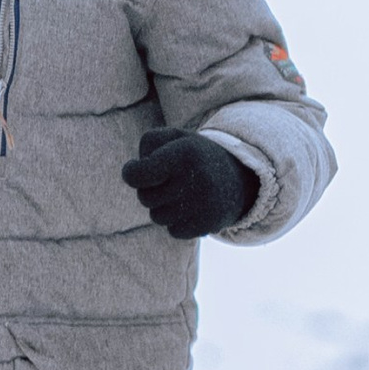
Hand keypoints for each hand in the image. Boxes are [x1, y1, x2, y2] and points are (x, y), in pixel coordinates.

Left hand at [121, 129, 257, 239]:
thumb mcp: (175, 138)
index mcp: (185, 152)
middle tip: (167, 180)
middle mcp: (196, 178)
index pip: (139, 174)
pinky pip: (173, 231)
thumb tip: (134, 173)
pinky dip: (177, 222)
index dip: (131, 173)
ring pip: (157, 216)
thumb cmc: (194, 156)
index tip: (134, 169)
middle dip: (149, 189)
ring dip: (162, 207)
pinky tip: (191, 208)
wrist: (237, 179)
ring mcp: (203, 204)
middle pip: (145, 197)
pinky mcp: (207, 225)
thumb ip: (150, 143)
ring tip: (181, 194)